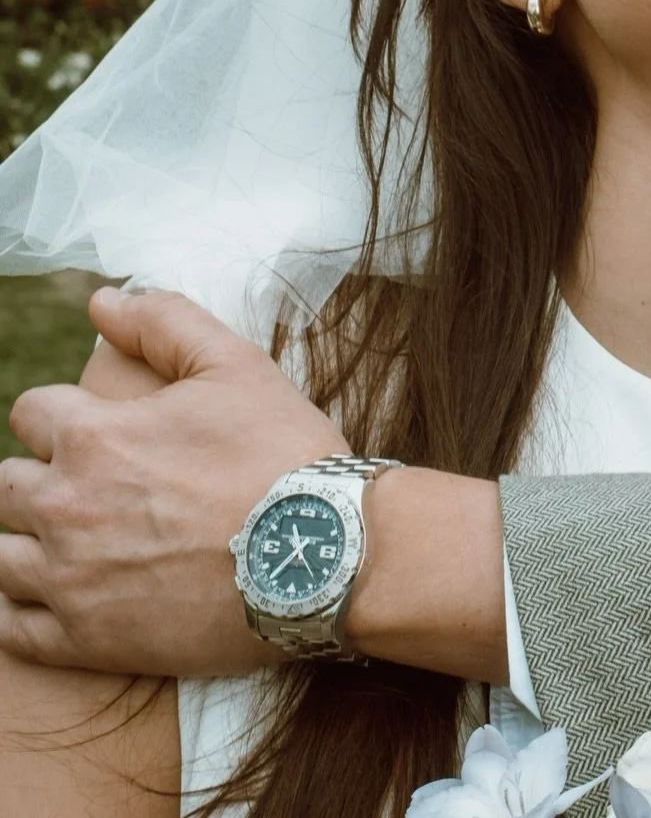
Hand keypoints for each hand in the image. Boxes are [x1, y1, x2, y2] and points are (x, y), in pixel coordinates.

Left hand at [0, 286, 347, 676]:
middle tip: (90, 485)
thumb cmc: (281, 452)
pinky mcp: (87, 642)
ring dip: (26, 541)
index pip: (30, 413)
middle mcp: (67, 507)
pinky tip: (51, 596)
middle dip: (40, 477)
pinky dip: (20, 610)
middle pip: (5, 486)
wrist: (324, 554)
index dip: (62, 415)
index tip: (95, 430)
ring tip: (72, 541)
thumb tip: (102, 300)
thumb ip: (163, 322)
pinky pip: (12, 629)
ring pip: (0, 557)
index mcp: (94, 437)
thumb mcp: (235, 365)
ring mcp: (71, 581)